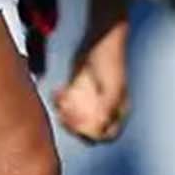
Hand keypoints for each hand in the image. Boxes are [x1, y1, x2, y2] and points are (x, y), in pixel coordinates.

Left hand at [55, 19, 130, 143]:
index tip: (77, 125)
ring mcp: (91, 100)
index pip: (106, 135)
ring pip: (75, 118)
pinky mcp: (79, 91)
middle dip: (74, 125)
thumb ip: (108, 106)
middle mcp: (105, 109)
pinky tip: (57, 91)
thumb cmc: (110, 62)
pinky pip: (68, 104)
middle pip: (88, 129)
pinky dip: (60, 102)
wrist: (101, 40)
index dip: (91, 135)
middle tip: (64, 114)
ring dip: (65, 114)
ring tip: (60, 102)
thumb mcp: (112, 86)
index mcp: (118, 111)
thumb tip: (101, 126)